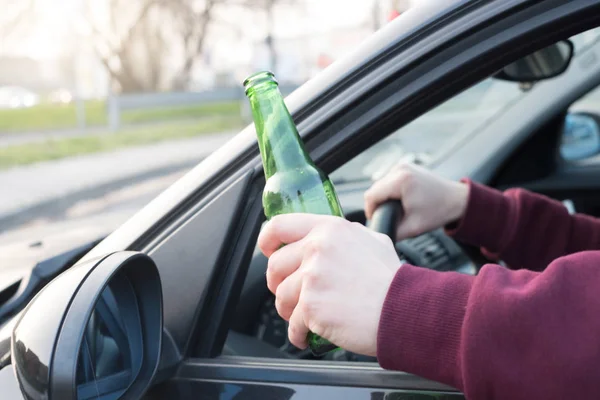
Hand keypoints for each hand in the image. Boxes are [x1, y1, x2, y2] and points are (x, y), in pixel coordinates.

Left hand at [258, 213, 400, 356]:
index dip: (268, 240)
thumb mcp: (373, 242)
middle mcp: (317, 248)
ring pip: (281, 296)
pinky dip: (298, 333)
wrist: (404, 310)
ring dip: (289, 311)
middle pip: (275, 265)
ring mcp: (312, 277)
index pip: (280, 225)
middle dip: (278, 284)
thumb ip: (347, 237)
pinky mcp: (311, 306)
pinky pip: (292, 323)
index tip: (268, 250)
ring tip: (304, 318)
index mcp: (329, 229)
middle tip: (291, 294)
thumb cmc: (393, 281)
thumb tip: (334, 240)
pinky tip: (307, 335)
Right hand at [364, 162, 468, 239]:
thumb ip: (392, 231)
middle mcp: (400, 169)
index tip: (378, 220)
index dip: (370, 211)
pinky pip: (388, 180)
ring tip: (397, 209)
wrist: (458, 199)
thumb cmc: (439, 211)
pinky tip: (400, 200)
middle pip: (374, 189)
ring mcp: (402, 165)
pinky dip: (390, 191)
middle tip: (391, 217)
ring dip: (384, 198)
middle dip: (378, 204)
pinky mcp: (405, 167)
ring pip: (380, 184)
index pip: (371, 196)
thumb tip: (377, 233)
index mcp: (401, 181)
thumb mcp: (413, 228)